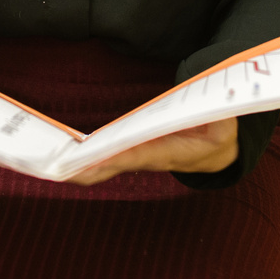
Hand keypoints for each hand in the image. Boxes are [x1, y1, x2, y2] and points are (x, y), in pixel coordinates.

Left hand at [67, 117, 238, 186]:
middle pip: (112, 167)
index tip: (90, 162)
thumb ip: (223, 115)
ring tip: (51, 166)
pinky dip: (85, 159)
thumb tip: (224, 107)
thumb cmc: (222, 134)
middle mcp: (148, 157)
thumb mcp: (228, 125)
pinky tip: (64, 157)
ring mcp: (138, 156)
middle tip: (55, 170)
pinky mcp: (132, 151)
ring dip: (78, 168)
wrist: (220, 152)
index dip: (114, 158)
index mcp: (171, 151)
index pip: (138, 154)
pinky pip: (105, 157)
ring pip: (103, 166)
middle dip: (84, 171)